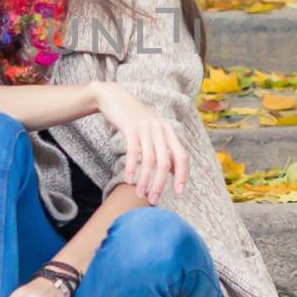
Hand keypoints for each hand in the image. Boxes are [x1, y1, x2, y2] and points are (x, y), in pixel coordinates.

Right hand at [91, 82, 187, 202]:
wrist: (114, 97)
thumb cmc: (133, 119)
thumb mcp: (152, 131)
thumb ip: (162, 147)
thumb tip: (171, 170)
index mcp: (168, 131)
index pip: (182, 156)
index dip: (182, 175)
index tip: (179, 192)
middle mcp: (160, 129)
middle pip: (165, 162)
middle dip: (160, 184)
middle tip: (153, 199)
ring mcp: (146, 128)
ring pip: (149, 160)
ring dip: (145, 180)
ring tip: (140, 193)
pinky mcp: (131, 127)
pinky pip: (134, 152)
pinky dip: (132, 167)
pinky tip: (129, 179)